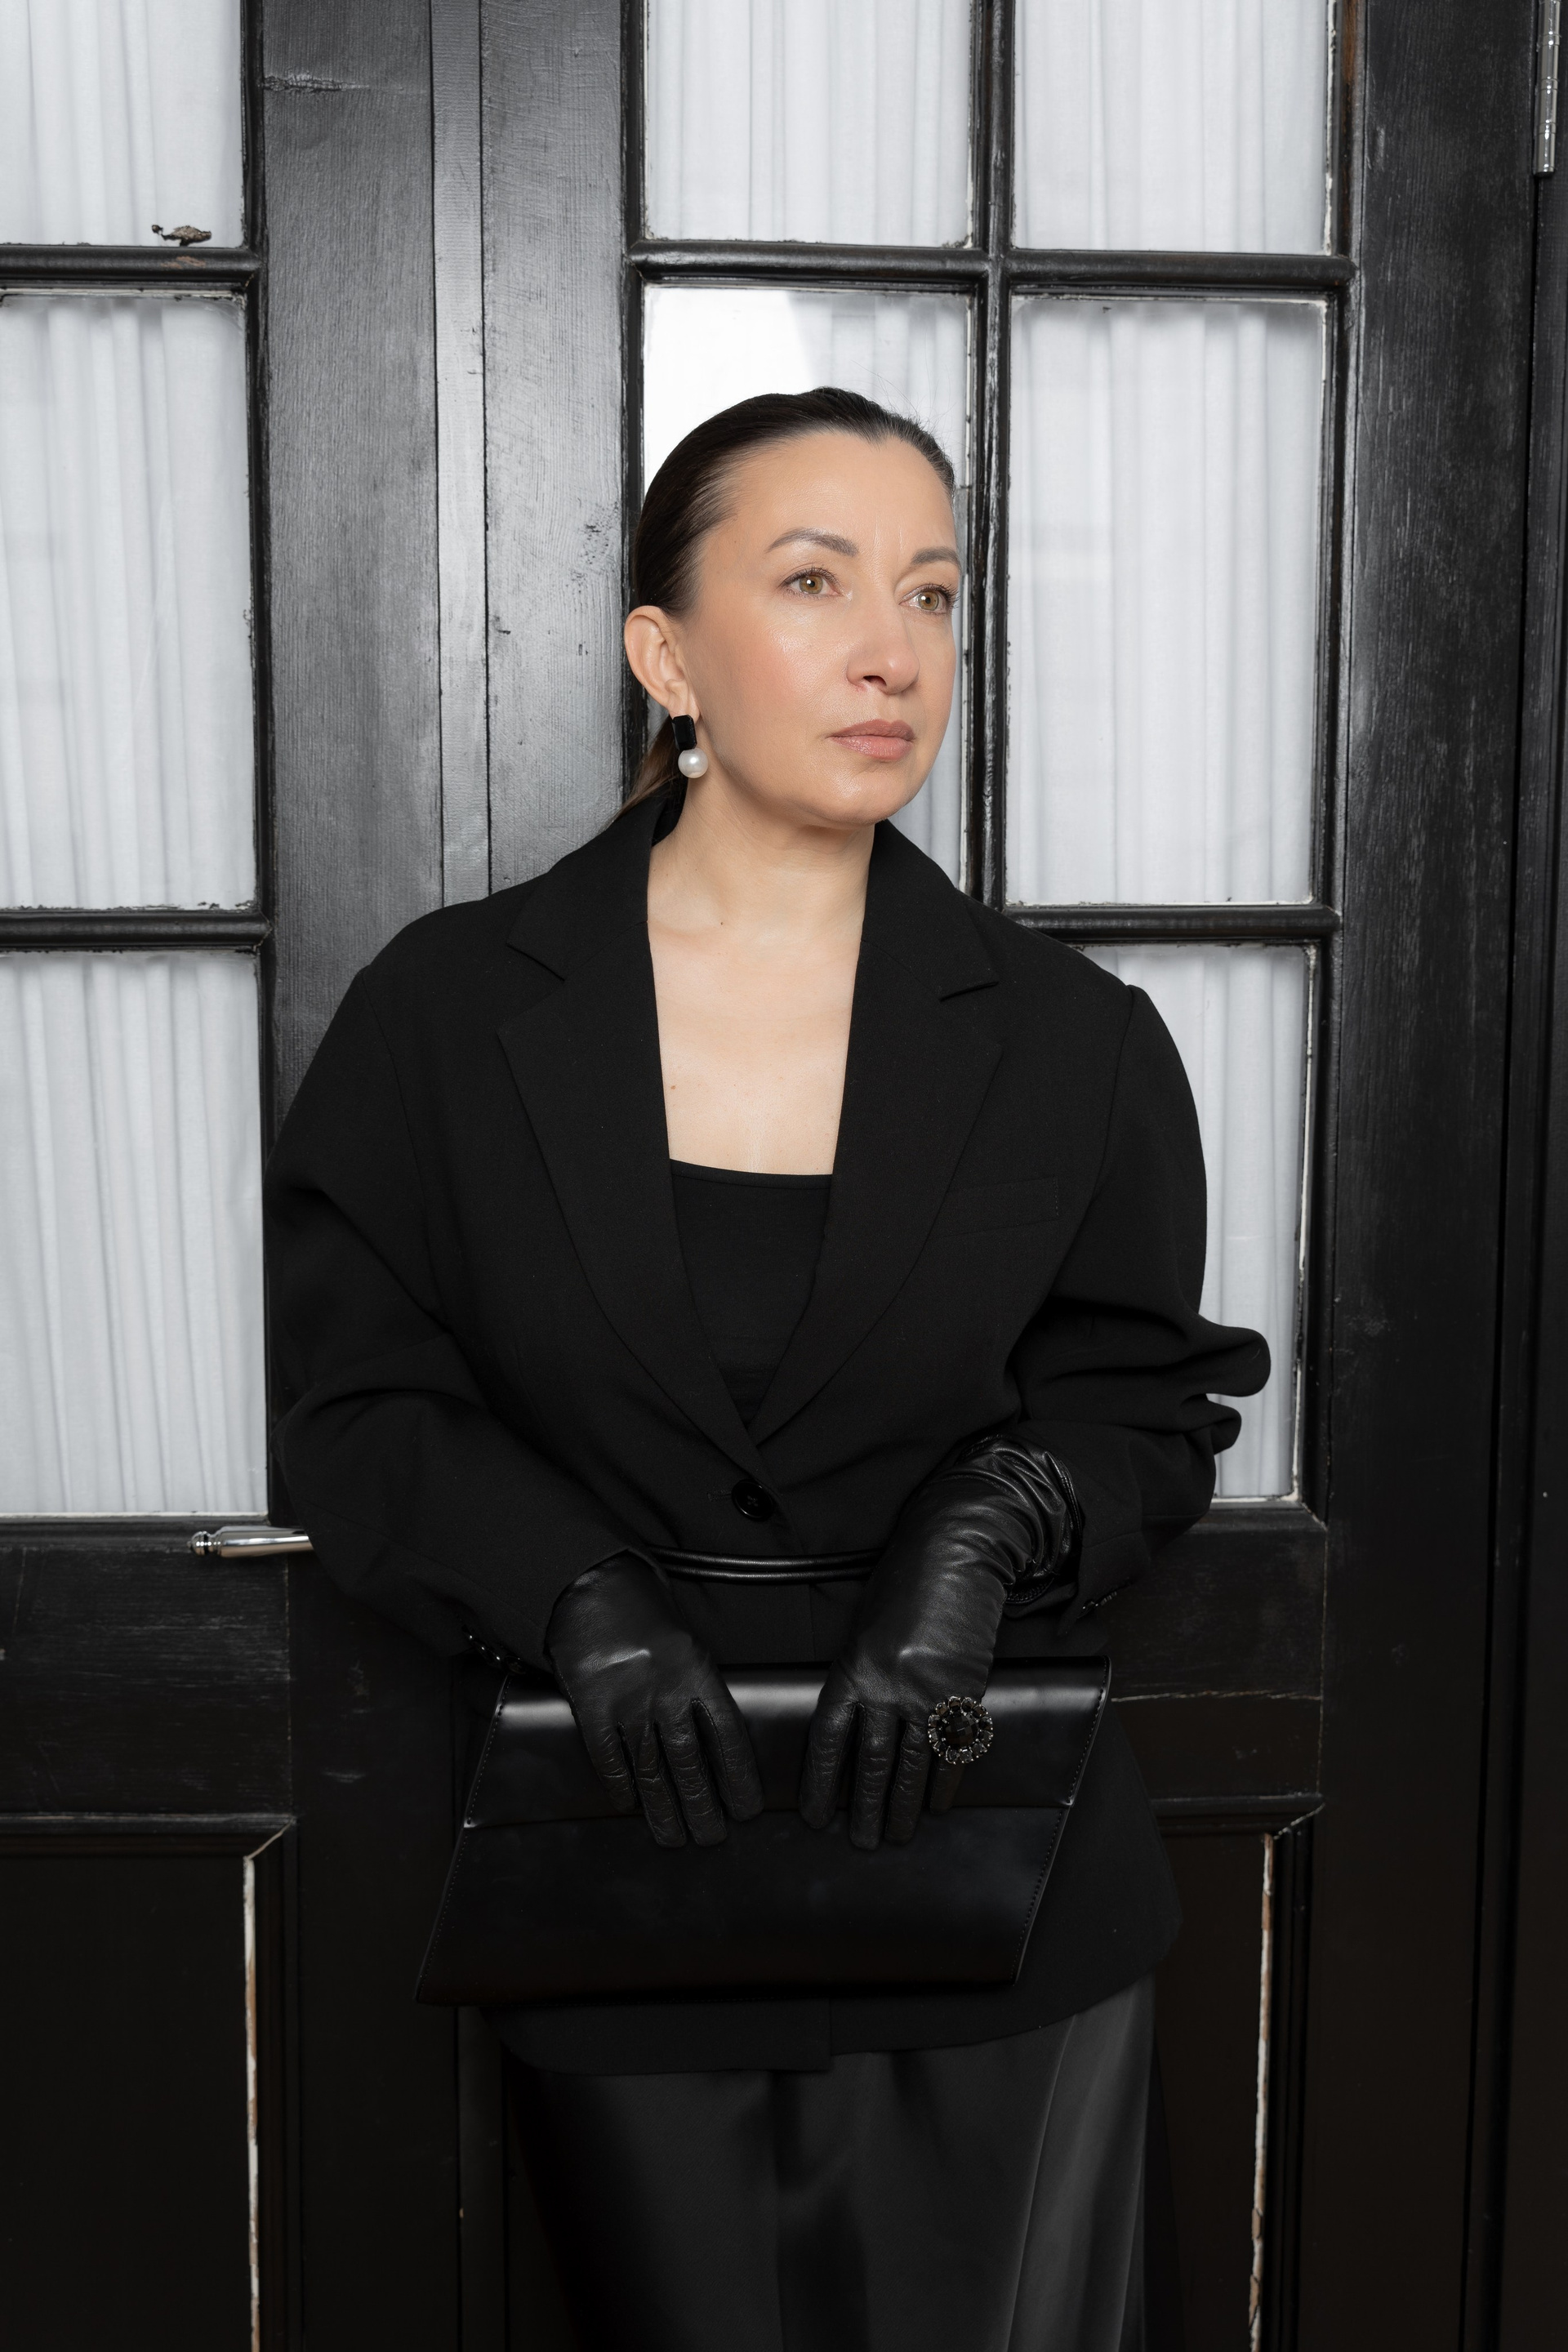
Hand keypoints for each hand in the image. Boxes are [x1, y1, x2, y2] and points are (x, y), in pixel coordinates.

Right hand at [545, 1554, 762, 1847]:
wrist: (589, 1587)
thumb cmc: (642, 1610)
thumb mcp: (686, 1640)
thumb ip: (698, 1685)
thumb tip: (711, 1739)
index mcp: (697, 1670)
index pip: (727, 1734)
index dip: (739, 1776)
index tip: (748, 1808)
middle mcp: (665, 1689)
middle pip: (689, 1762)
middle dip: (703, 1806)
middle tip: (712, 1838)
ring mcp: (626, 1700)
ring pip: (651, 1769)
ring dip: (664, 1809)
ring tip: (675, 1837)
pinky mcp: (590, 1705)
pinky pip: (608, 1756)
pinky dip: (619, 1784)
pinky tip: (629, 1804)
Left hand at [800, 1435, 1079, 1849]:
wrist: (957, 1552)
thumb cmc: (906, 1580)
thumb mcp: (864, 1625)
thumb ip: (857, 1673)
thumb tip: (855, 1722)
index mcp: (852, 1668)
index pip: (829, 1740)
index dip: (821, 1783)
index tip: (817, 1815)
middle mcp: (887, 1687)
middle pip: (871, 1762)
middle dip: (865, 1808)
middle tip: (862, 1843)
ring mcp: (929, 1692)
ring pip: (912, 1765)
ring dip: (903, 1807)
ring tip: (896, 1836)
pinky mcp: (966, 1692)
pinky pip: (952, 1750)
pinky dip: (943, 1782)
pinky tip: (936, 1805)